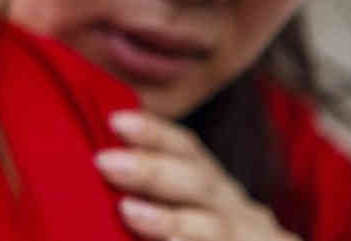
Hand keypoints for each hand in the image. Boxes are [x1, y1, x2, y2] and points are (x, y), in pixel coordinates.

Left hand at [95, 110, 298, 240]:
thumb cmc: (209, 236)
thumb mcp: (190, 210)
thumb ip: (155, 190)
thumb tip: (99, 164)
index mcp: (213, 188)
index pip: (186, 150)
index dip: (154, 132)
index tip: (115, 121)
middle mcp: (235, 209)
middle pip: (196, 182)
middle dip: (151, 171)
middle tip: (104, 162)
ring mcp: (252, 238)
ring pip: (214, 227)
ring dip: (172, 220)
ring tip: (129, 211)